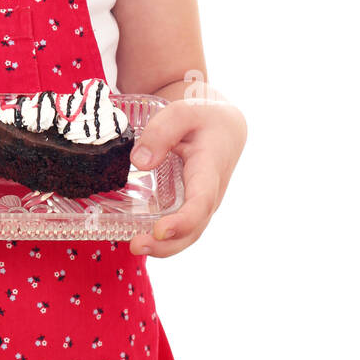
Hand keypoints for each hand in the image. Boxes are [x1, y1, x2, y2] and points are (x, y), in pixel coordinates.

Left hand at [128, 98, 246, 257]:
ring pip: (188, 233)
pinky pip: (182, 228)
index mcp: (210, 169)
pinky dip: (163, 239)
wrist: (224, 126)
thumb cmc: (203, 117)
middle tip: (136, 246)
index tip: (160, 231)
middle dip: (167, 245)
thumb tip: (140, 162)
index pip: (200, 202)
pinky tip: (138, 236)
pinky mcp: (192, 205)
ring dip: (163, 247)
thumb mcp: (182, 112)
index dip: (182, 221)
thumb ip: (161, 132)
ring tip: (135, 247)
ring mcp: (203, 202)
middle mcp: (210, 193)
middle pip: (194, 228)